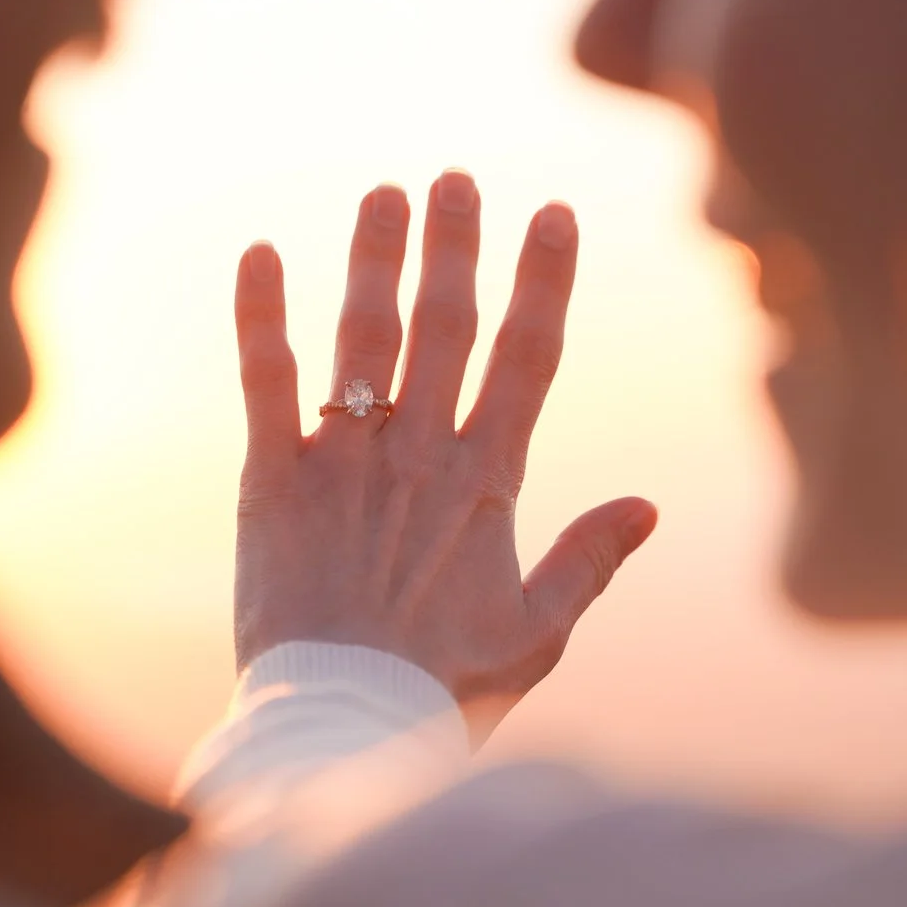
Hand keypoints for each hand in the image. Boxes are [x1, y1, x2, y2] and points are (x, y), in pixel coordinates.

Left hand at [232, 170, 657, 740]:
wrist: (341, 729)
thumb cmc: (443, 693)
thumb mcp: (537, 635)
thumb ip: (588, 562)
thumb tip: (648, 506)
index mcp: (487, 484)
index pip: (528, 359)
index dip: (542, 282)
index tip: (554, 214)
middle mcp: (419, 454)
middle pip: (446, 327)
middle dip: (455, 246)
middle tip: (457, 177)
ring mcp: (344, 461)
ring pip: (364, 337)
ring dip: (375, 259)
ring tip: (385, 193)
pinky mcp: (271, 481)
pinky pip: (265, 383)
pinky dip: (261, 317)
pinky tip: (259, 253)